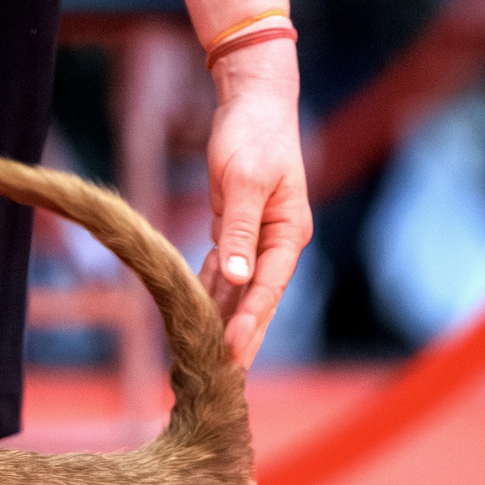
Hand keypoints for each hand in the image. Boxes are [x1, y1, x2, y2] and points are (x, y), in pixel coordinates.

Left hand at [203, 42, 311, 366]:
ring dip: (222, 322)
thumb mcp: (245, 181)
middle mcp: (276, 242)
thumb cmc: (254, 136)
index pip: (268, 288)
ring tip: (205, 360)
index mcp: (289, 233)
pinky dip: (209, 293)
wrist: (253, 102)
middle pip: (257, 300)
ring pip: (238, 291)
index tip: (229, 352)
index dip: (249, 322)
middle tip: (222, 381)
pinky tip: (195, 318)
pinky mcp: (236, 230)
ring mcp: (256, 239)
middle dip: (239, 337)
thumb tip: (236, 279)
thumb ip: (241, 231)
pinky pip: (222, 272)